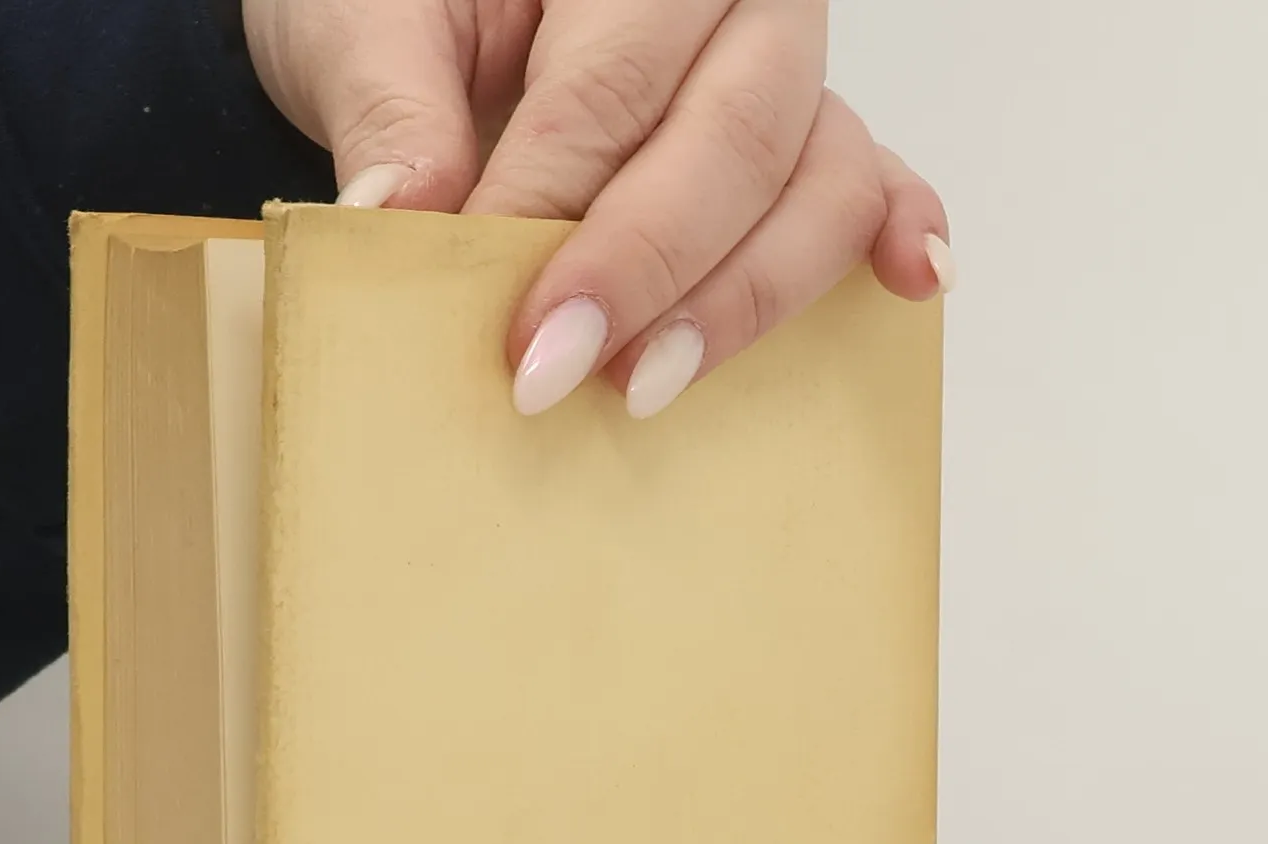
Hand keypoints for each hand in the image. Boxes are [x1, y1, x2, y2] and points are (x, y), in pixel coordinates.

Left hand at [241, 0, 950, 418]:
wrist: (431, 21)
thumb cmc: (408, 6)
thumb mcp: (361, 22)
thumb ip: (388, 107)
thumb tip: (404, 217)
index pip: (608, 86)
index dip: (559, 213)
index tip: (515, 327)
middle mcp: (728, 0)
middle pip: (733, 136)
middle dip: (647, 269)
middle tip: (559, 372)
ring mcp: (775, 71)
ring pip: (817, 177)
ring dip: (743, 296)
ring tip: (650, 381)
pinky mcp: (795, 142)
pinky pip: (868, 179)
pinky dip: (896, 231)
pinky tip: (906, 284)